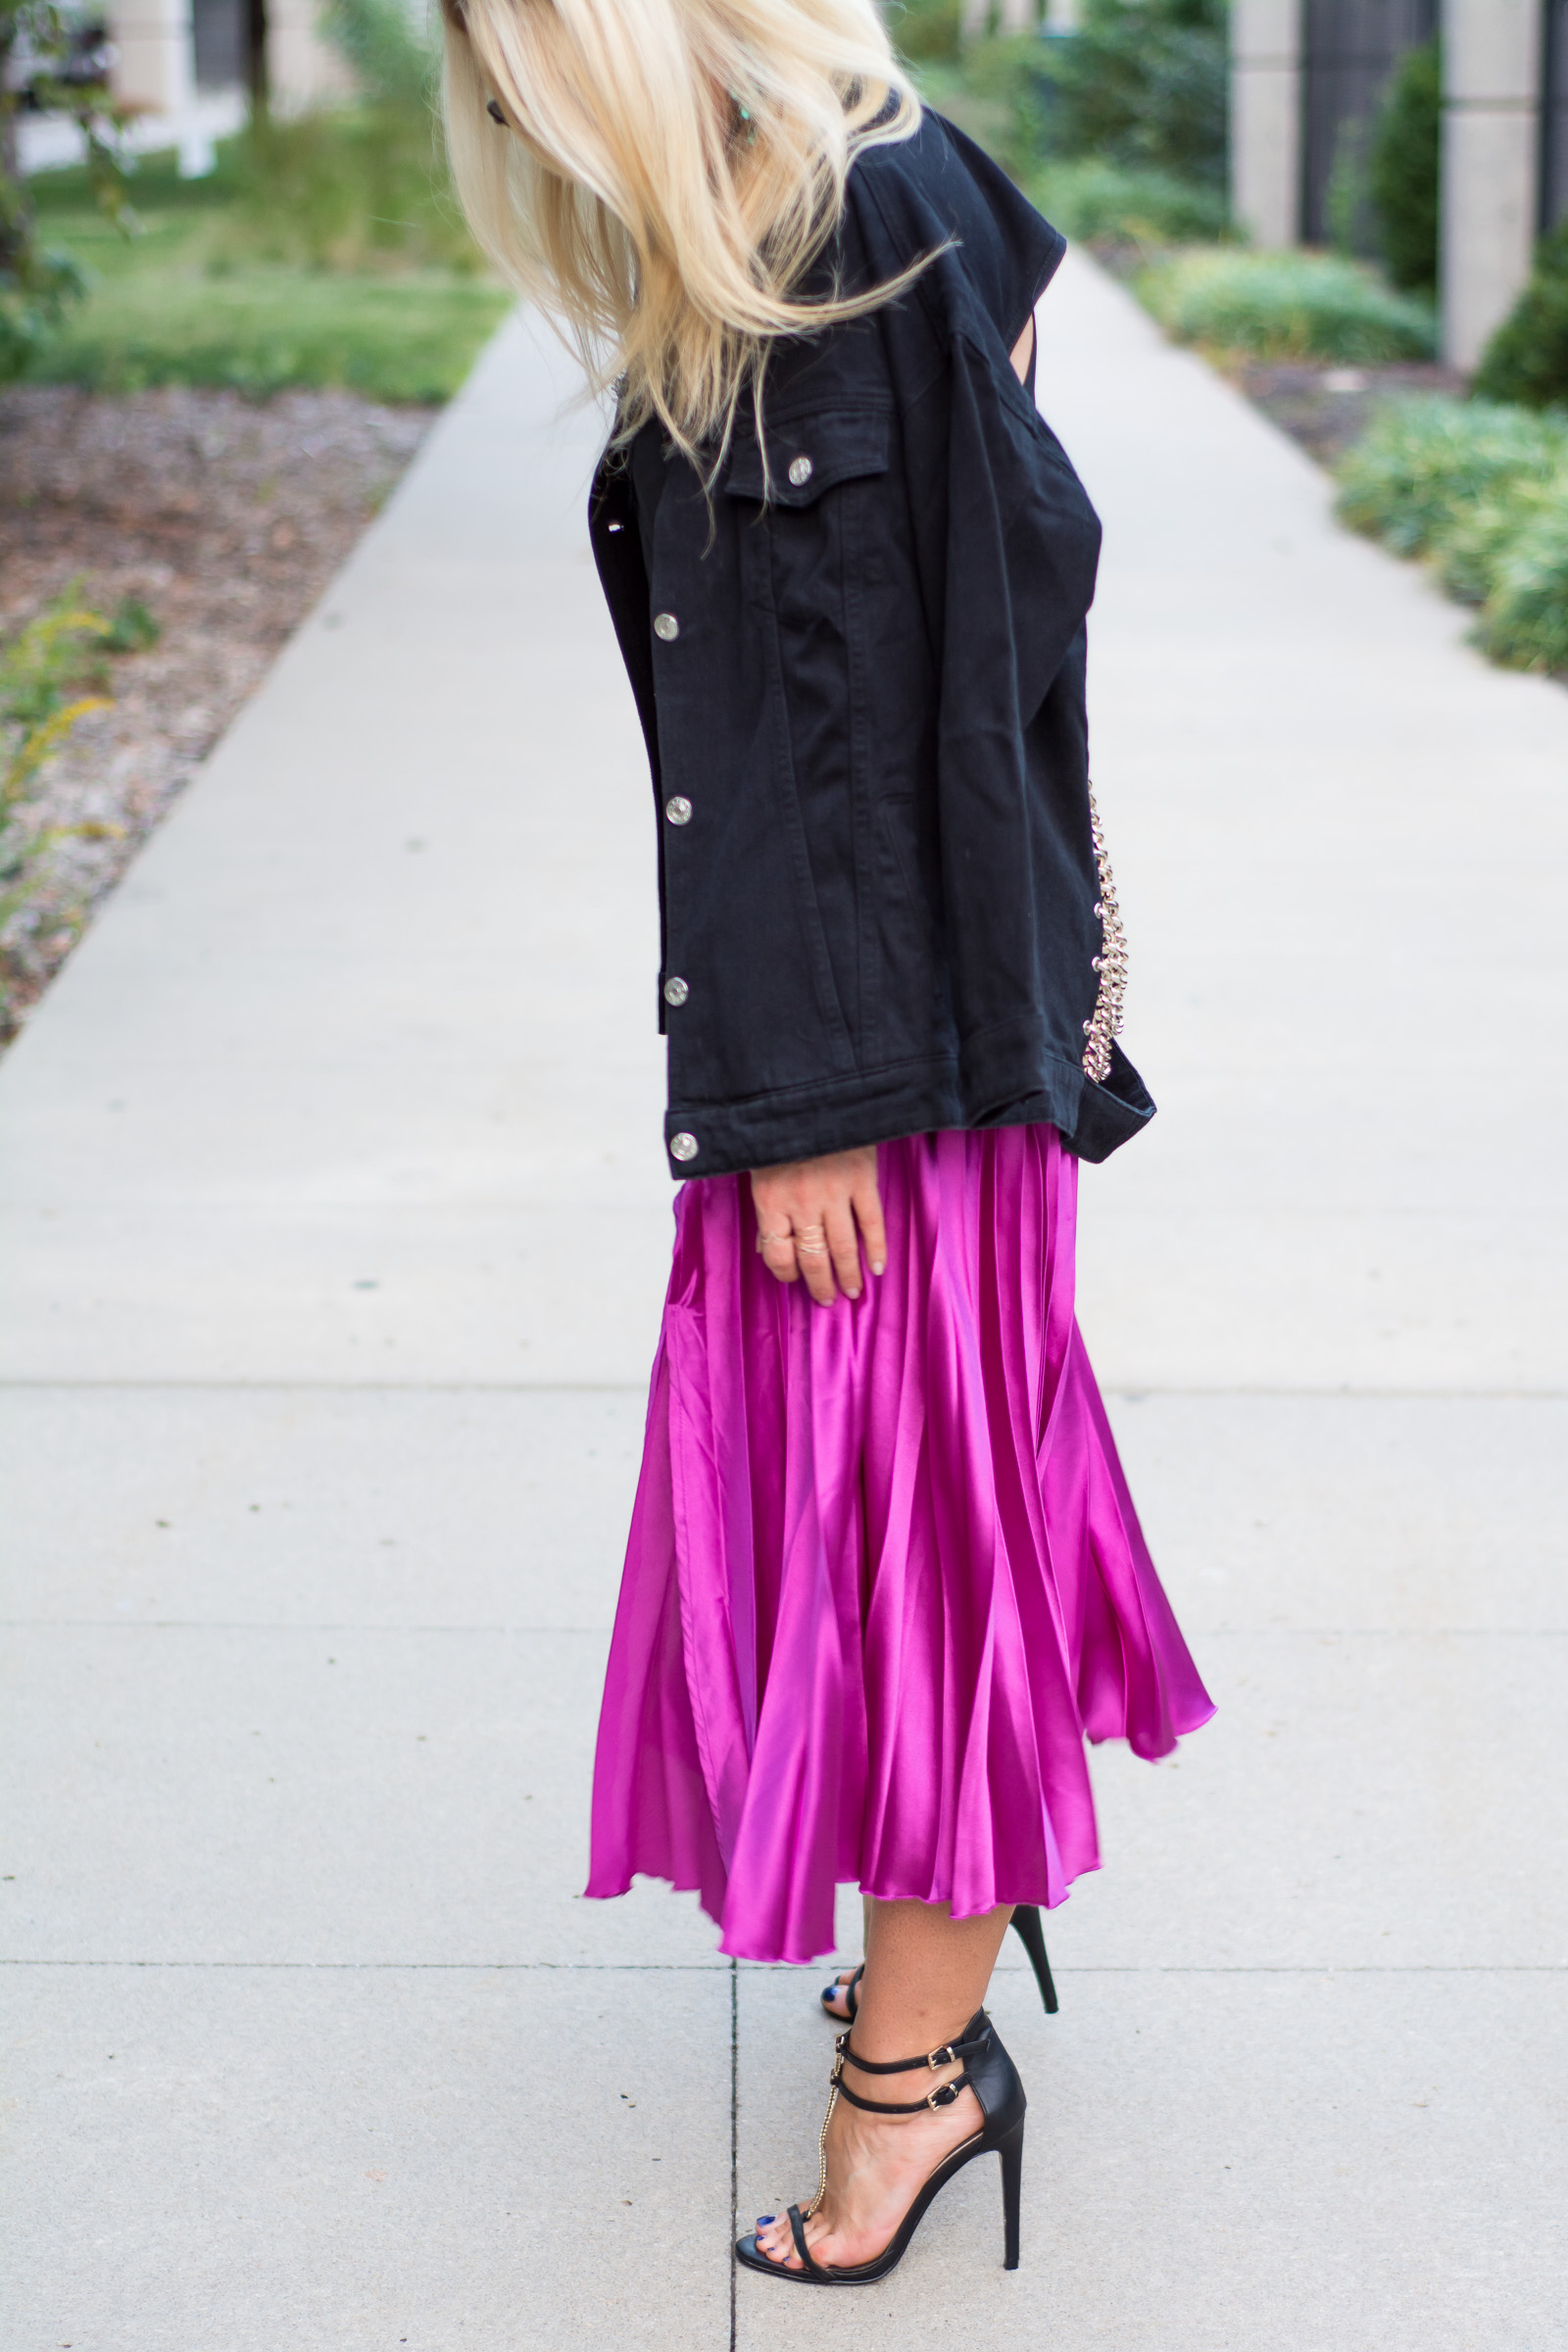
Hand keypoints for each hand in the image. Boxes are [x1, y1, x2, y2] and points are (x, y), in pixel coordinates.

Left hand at [751, 1146, 885, 1305]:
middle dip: (821, 1285)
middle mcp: (802, 1202)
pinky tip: (877, 1266)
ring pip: (844, 1247)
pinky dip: (877, 1247)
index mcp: (771, 1200)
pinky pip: (871, 1221)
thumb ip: (765, 1207)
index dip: (786, 1274)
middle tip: (829, 1299)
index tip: (794, 1279)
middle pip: (812, 1258)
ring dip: (849, 1274)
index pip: (777, 1254)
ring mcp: (834, 1192)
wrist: (808, 1090)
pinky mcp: (861, 1179)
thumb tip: (768, 1246)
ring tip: (853, 1291)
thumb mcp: (758, 1167)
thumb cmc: (778, 1131)